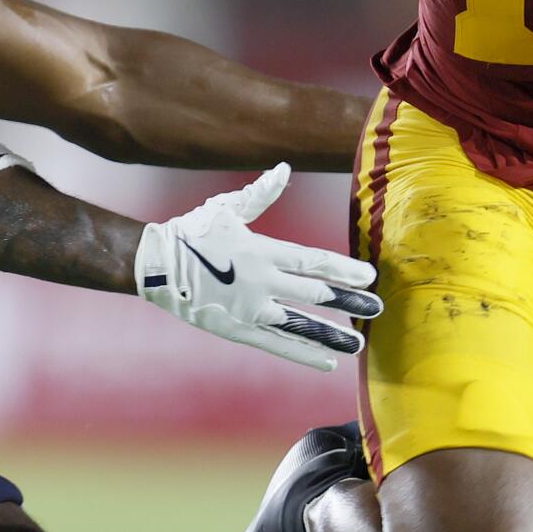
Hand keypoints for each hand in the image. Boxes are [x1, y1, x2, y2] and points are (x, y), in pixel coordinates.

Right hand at [134, 164, 381, 370]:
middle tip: (378, 308)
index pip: (314, 261)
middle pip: (315, 294)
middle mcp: (262, 282)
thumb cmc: (191, 231)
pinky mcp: (238, 329)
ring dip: (333, 333)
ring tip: (358, 342)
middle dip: (349, 301)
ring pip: (300, 324)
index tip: (369, 276)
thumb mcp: (227, 208)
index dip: (344, 269)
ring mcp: (250, 309)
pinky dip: (303, 353)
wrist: (155, 264)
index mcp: (263, 251)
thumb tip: (284, 170)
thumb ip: (261, 193)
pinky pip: (277, 345)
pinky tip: (327, 361)